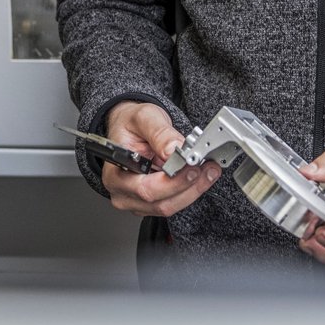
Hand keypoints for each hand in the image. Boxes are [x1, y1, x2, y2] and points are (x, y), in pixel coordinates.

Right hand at [100, 101, 220, 216]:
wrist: (130, 128)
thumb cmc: (130, 124)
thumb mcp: (144, 118)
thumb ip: (160, 133)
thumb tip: (175, 149)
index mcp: (115, 173)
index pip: (144, 188)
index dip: (172, 182)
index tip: (192, 167)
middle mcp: (123, 192)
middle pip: (160, 202)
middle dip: (188, 186)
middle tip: (206, 167)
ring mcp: (136, 201)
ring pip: (170, 206)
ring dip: (193, 189)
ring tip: (208, 170)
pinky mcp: (150, 203)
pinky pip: (174, 203)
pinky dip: (190, 189)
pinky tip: (201, 175)